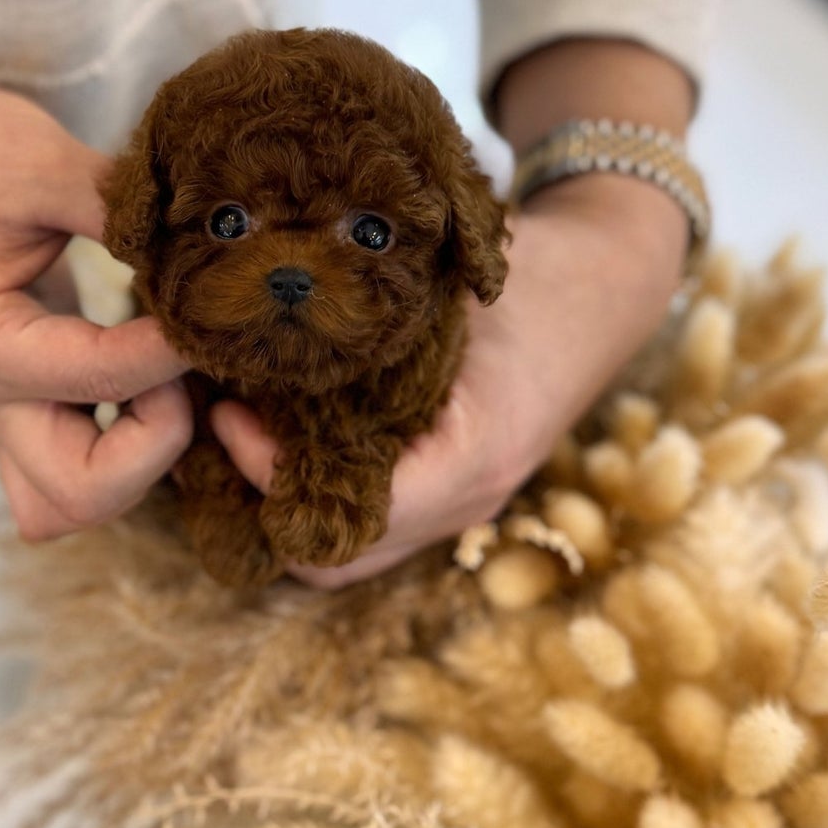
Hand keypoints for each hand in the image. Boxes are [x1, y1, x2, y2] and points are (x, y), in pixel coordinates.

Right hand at [0, 45, 191, 537]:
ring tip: (169, 378)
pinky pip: (67, 475)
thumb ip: (119, 205)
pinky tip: (154, 385)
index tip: (212, 302)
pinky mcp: (16, 407)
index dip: (173, 349)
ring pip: (68, 504)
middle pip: (78, 492)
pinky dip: (121, 455)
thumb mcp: (39, 158)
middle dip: (157, 443)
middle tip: (184, 365)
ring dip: (138, 463)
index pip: (97, 377)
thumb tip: (214, 237)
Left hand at [209, 173, 687, 586]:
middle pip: (335, 555)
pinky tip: (281, 428)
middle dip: (261, 500)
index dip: (273, 474)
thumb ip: (373, 312)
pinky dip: (316, 490)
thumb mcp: (454, 279)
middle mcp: (470, 500)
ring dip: (282, 500)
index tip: (230, 410)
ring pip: (348, 548)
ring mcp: (464, 504)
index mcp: (474, 454)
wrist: (610, 279)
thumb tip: (255, 311)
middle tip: (217, 420)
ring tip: (237, 425)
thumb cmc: (535, 272)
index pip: (352, 512)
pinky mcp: (452, 490)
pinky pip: (371, 520)